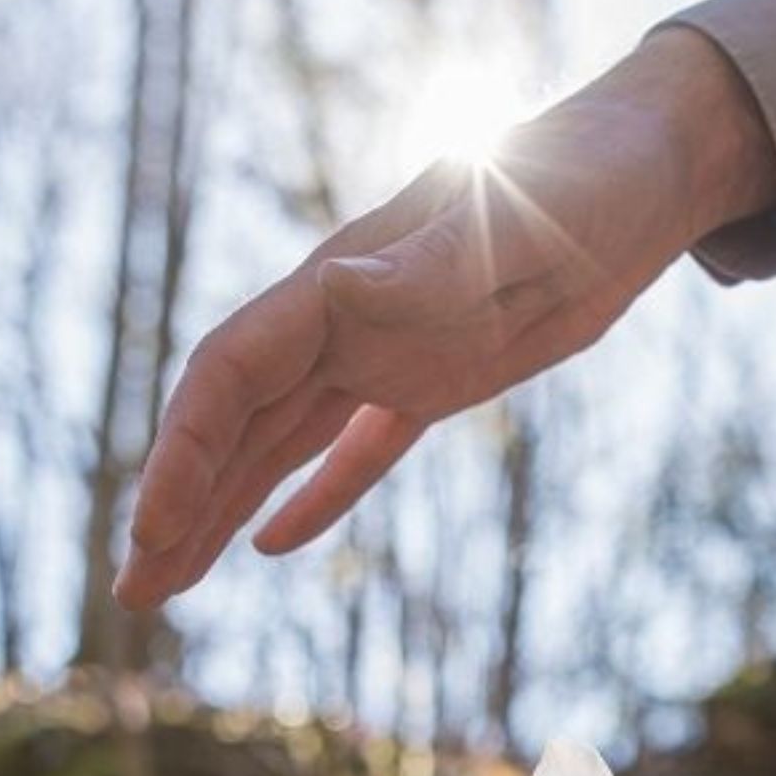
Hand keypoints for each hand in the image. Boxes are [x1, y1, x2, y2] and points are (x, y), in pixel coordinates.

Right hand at [115, 28, 775, 609]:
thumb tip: (337, 288)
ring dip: (221, 514)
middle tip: (133, 595)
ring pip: (279, 446)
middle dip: (180, 506)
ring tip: (168, 586)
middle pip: (236, 423)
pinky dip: (313, 499)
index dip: (185, 453)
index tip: (151, 531)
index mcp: (344, 288)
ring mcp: (385, 355)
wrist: (642, 181)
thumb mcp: (513, 219)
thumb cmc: (585, 182)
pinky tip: (270, 545)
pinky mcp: (434, 383)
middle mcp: (344, 323)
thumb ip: (432, 264)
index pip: (234, 375)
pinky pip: (356, 452)